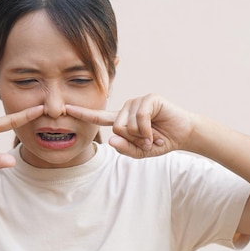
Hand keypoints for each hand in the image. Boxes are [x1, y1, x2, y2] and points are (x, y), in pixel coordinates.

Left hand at [66, 94, 194, 157]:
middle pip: (116, 128)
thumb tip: (111, 139)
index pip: (98, 117)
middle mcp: (126, 109)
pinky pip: (140, 118)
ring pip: (127, 124)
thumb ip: (125, 149)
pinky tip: (157, 132)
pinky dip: (148, 131)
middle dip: (133, 139)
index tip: (65, 109)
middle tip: (147, 140)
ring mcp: (137, 102)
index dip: (82, 113)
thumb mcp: (140, 152)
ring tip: (153, 136)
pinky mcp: (149, 99)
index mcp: (121, 119)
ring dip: (142, 136)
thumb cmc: (161, 141)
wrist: (183, 134)